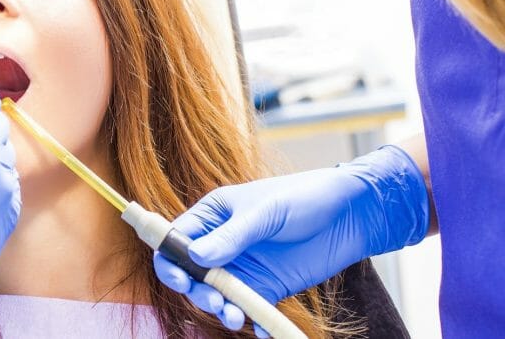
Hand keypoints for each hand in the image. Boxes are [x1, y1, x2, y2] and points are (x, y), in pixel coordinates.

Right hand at [152, 146, 428, 333]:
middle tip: (216, 301)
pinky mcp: (267, 287)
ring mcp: (243, 267)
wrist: (351, 213)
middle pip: (192, 274)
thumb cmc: (304, 197)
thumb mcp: (266, 212)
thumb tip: (195, 257)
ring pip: (217, 295)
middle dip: (197, 292)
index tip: (181, 278)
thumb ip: (232, 236)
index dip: (170, 260)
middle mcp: (222, 243)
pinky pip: (250, 309)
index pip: (176, 240)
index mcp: (212, 216)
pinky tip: (261, 330)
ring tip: (236, 317)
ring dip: (221, 309)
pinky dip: (253, 322)